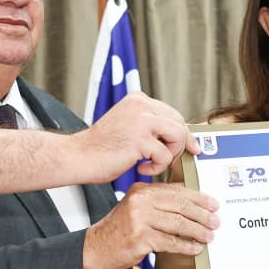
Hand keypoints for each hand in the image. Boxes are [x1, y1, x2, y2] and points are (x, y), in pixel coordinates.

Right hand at [77, 93, 198, 179]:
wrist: (78, 157)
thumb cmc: (101, 148)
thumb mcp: (129, 127)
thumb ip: (150, 126)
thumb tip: (178, 136)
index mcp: (138, 100)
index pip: (172, 113)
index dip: (183, 133)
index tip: (189, 147)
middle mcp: (141, 105)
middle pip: (179, 123)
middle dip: (179, 146)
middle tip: (167, 160)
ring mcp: (141, 120)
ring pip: (178, 136)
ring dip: (170, 156)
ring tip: (153, 164)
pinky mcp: (140, 139)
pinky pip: (165, 155)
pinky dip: (157, 167)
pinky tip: (141, 169)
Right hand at [82, 182, 218, 268]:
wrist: (97, 247)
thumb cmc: (119, 228)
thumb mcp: (137, 206)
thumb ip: (159, 201)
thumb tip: (190, 202)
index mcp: (142, 190)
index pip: (177, 191)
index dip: (199, 198)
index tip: (213, 204)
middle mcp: (141, 201)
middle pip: (181, 206)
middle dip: (202, 215)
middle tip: (215, 222)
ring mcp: (140, 220)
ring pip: (178, 224)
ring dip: (197, 232)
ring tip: (208, 236)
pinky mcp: (141, 238)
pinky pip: (170, 242)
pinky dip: (185, 246)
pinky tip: (194, 248)